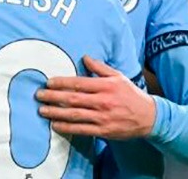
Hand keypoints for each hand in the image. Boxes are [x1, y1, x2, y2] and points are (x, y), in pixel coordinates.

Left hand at [36, 55, 155, 139]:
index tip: (48, 82)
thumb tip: (84, 57)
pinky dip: (67, 127)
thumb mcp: (118, 76)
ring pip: (74, 115)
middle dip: (53, 97)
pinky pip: (81, 130)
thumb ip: (100, 67)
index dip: (61, 82)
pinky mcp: (103, 131)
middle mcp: (103, 101)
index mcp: (106, 85)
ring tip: (42, 110)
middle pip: (73, 98)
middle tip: (39, 95)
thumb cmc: (131, 94)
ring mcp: (102, 117)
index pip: (79, 83)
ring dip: (56, 113)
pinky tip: (55, 125)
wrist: (149, 117)